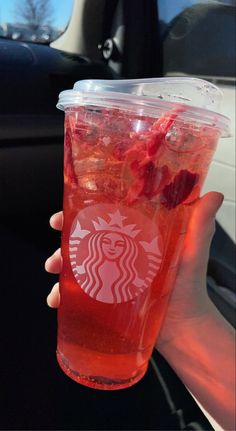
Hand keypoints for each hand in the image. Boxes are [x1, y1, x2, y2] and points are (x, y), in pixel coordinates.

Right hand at [45, 192, 223, 346]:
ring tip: (55, 276)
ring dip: (60, 267)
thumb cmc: (189, 287)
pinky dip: (65, 295)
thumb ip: (201, 226)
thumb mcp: (192, 253)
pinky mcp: (107, 297)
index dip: (82, 213)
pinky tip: (58, 300)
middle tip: (56, 248)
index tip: (65, 214)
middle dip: (65, 242)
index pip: (105, 218)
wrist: (184, 328)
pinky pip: (80, 293)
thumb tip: (215, 195)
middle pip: (85, 241)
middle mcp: (120, 253)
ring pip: (77, 265)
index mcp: (135, 237)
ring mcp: (111, 276)